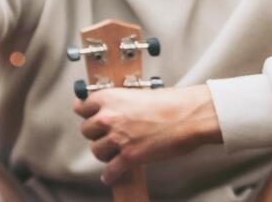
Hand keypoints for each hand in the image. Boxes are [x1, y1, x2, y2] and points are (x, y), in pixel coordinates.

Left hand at [74, 85, 221, 184]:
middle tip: (106, 136)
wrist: (190, 115)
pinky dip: (110, 175)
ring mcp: (118, 137)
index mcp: (110, 98)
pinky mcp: (129, 156)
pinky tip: (110, 176)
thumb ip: (120, 103)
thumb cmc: (170, 103)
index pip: (82, 107)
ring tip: (112, 153)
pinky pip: (111, 170)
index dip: (86, 113)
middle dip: (96, 134)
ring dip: (104, 152)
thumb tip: (111, 110)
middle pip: (86, 130)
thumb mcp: (137, 94)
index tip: (87, 117)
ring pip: (96, 150)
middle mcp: (109, 117)